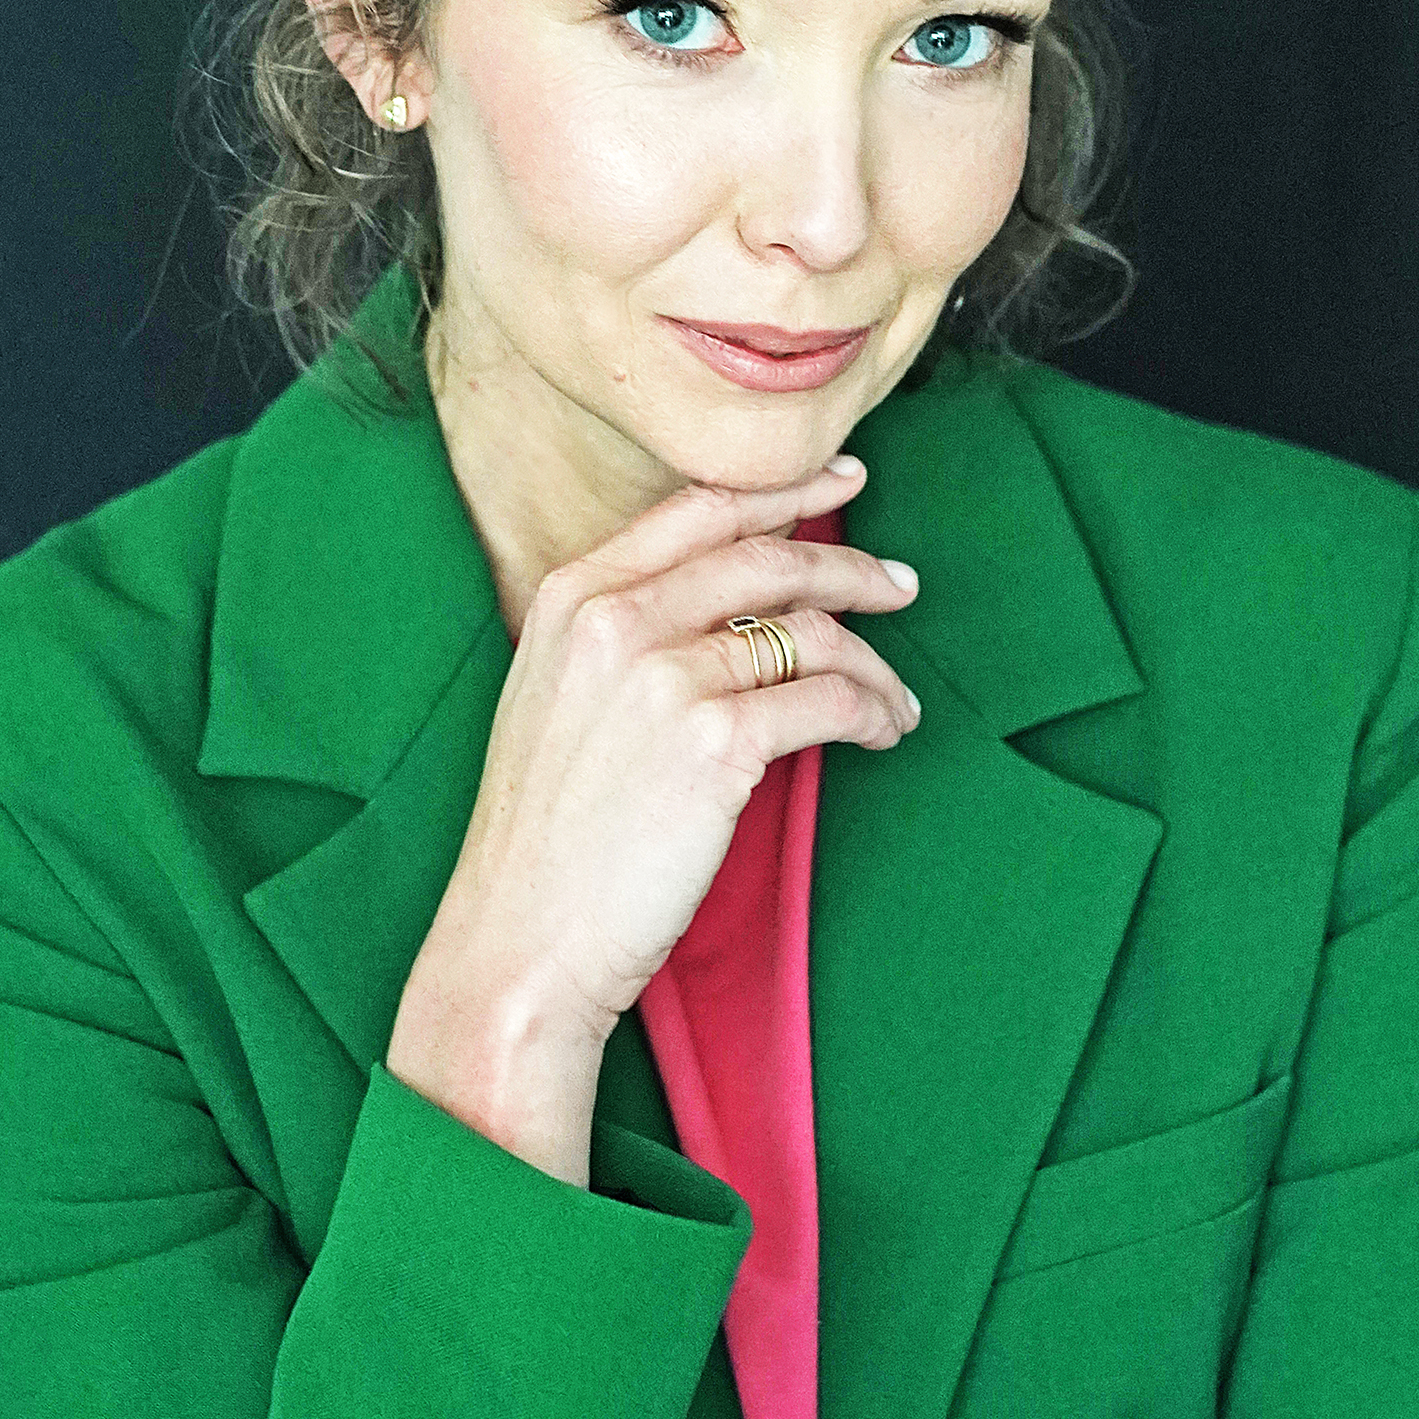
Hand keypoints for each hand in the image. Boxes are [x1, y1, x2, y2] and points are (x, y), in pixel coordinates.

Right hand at [411, 456, 919, 1048]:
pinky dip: (869, 712)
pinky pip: (826, 701)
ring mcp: (667, 676)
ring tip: (894, 699)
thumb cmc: (545, 837)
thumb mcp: (557, 697)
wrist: (519, 940)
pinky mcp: (716, 744)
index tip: (842, 478)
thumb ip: (626, 634)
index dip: (784, 489)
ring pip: (808, 635)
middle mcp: (618, 618)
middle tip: (900, 584)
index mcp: (575, 595)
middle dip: (848, 567)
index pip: (700, 508)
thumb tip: (735, 604)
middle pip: (767, 558)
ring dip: (870, 664)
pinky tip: (880, 731)